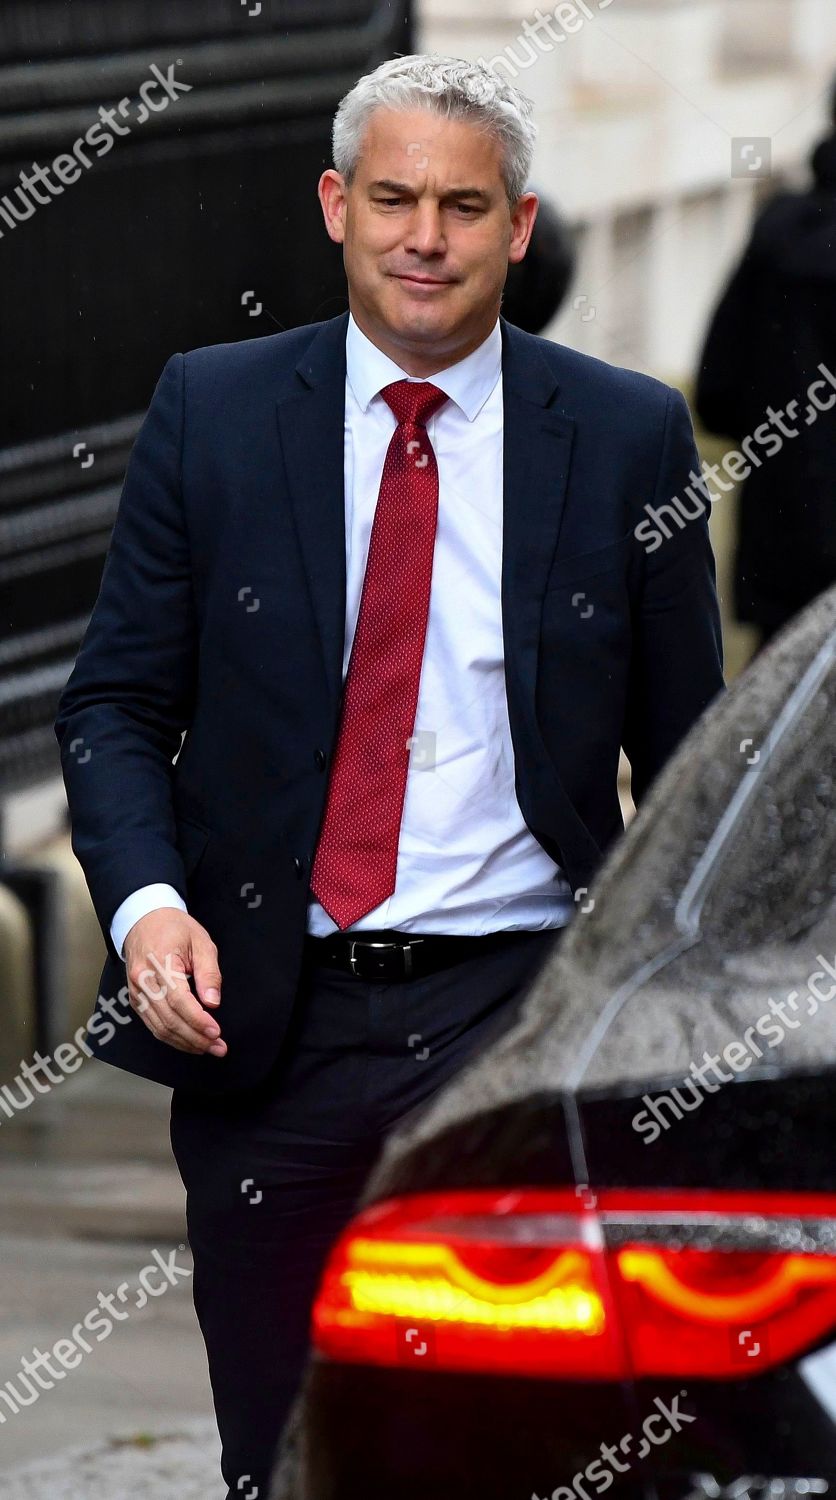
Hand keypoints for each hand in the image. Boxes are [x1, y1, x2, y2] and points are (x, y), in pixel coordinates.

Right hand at [123, 908, 226, 1056]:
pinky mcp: (136, 999)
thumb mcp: (201, 941)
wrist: (145, 920)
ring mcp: (137, 992)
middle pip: (168, 1019)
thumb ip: (208, 972)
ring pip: (159, 1027)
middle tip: (218, 1047)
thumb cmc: (174, 928)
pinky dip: (172, 1037)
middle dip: (195, 1038)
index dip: (197, 1020)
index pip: (178, 1000)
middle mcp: (143, 980)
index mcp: (159, 962)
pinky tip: (189, 1041)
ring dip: (185, 1042)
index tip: (216, 1031)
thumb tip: (213, 1002)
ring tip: (208, 1048)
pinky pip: (152, 1025)